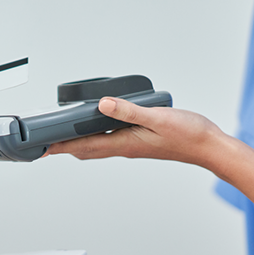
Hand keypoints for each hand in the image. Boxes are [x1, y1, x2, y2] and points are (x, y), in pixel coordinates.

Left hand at [47, 96, 225, 169]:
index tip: (43, 148)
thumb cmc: (189, 135)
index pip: (85, 147)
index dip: (62, 147)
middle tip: (46, 143)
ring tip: (64, 135)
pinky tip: (98, 125)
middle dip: (65, 146)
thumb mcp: (157, 118)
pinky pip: (111, 140)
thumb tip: (102, 105)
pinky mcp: (140, 141)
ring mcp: (132, 145)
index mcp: (125, 143)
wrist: (210, 147)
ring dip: (79, 142)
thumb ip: (128, 111)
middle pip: (87, 149)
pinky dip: (97, 135)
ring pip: (98, 145)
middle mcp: (125, 147)